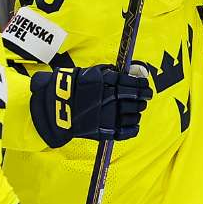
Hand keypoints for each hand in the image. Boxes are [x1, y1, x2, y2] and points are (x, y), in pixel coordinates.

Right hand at [29, 63, 152, 147]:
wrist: (57, 107)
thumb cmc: (75, 87)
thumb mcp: (93, 73)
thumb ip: (112, 72)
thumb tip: (132, 72)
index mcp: (109, 83)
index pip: (134, 84)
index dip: (143, 85)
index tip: (146, 86)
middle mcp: (111, 99)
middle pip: (137, 99)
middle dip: (143, 97)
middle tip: (145, 97)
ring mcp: (110, 116)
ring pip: (134, 114)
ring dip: (138, 111)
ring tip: (137, 109)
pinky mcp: (106, 131)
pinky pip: (128, 131)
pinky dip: (134, 127)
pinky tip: (133, 123)